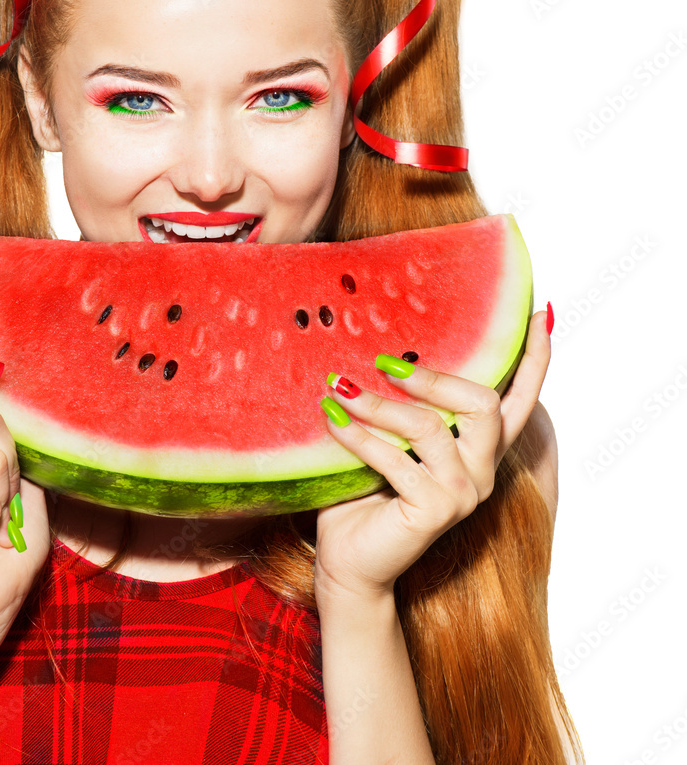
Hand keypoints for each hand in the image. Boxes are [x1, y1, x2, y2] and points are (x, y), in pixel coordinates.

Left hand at [313, 310, 551, 606]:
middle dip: (434, 377)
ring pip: (430, 428)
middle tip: (385, 363)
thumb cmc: (365, 492)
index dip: (535, 358)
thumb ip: (406, 403)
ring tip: (339, 387)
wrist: (349, 559)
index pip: (520, 397)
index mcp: (478, 447)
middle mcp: (482, 468)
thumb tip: (390, 348)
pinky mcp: (434, 511)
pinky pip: (394, 461)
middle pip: (483, 404)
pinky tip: (331, 418)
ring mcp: (463, 493)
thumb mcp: (390, 439)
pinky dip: (358, 436)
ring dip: (378, 404)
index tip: (540, 312)